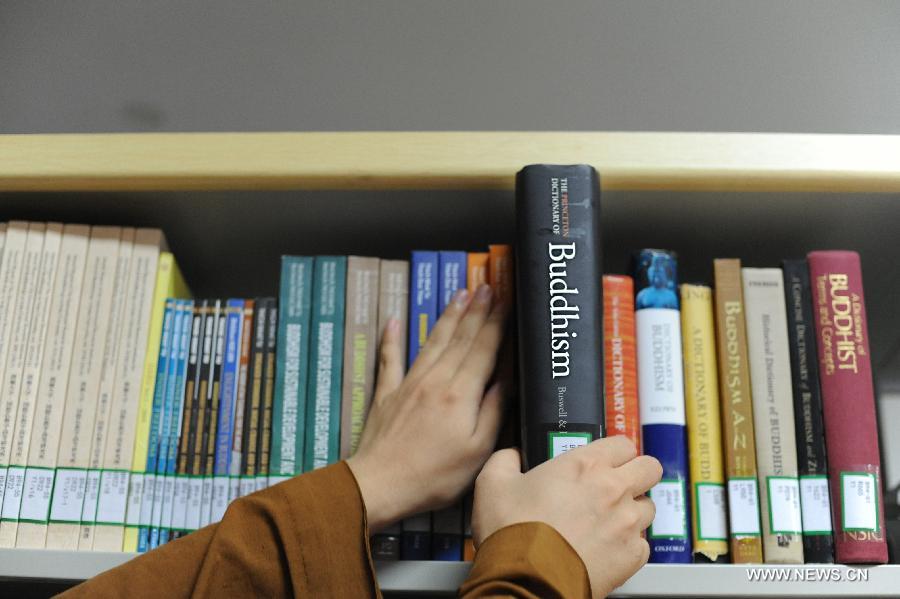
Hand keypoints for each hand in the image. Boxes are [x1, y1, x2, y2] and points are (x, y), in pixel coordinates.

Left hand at [347, 284, 509, 532]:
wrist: (380, 484)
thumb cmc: (434, 475)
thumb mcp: (477, 451)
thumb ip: (492, 411)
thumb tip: (505, 381)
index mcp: (461, 393)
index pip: (484, 349)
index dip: (496, 323)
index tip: (505, 300)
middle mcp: (436, 379)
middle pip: (460, 338)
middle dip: (476, 311)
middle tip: (487, 286)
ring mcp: (409, 383)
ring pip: (432, 342)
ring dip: (447, 316)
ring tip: (459, 294)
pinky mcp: (387, 393)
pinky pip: (390, 359)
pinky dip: (392, 338)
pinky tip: (393, 320)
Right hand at [471, 437, 661, 598]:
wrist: (526, 581)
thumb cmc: (514, 533)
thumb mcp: (493, 483)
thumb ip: (505, 459)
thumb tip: (511, 455)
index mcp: (584, 465)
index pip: (623, 443)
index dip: (615, 451)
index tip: (606, 460)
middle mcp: (613, 489)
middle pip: (650, 468)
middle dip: (638, 473)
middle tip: (619, 483)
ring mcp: (626, 523)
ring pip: (649, 507)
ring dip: (633, 510)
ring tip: (610, 520)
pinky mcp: (631, 555)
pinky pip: (642, 544)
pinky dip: (629, 544)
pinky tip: (607, 547)